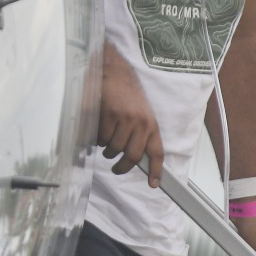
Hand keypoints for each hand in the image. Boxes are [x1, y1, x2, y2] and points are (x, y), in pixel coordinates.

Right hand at [98, 44, 163, 186]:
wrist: (114, 71)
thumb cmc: (126, 93)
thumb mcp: (141, 113)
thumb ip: (140, 134)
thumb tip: (136, 158)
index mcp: (151, 123)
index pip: (157, 151)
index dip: (157, 170)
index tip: (154, 184)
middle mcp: (141, 122)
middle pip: (132, 156)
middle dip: (122, 167)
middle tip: (116, 169)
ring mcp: (125, 119)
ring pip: (114, 148)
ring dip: (108, 149)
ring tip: (106, 139)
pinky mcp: (109, 115)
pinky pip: (102, 138)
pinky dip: (99, 138)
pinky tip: (100, 127)